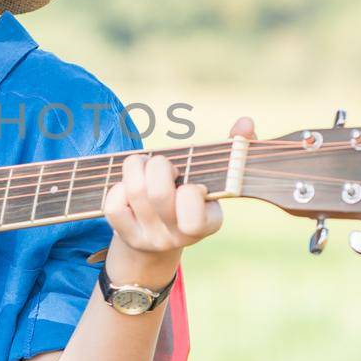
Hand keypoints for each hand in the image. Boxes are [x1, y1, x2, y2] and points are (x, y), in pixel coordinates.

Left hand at [103, 115, 256, 286]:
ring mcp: (150, 238)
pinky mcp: (125, 235)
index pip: (195, 212)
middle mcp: (178, 236)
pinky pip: (114, 205)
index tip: (192, 184)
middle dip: (159, 166)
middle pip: (160, 194)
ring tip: (144, 166)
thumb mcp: (214, 178)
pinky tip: (128, 185)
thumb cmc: (191, 197)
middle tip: (162, 165)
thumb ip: (233, 149)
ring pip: (136, 191)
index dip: (191, 190)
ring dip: (137, 166)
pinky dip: (118, 186)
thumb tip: (245, 122)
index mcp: (208, 223)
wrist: (160, 237)